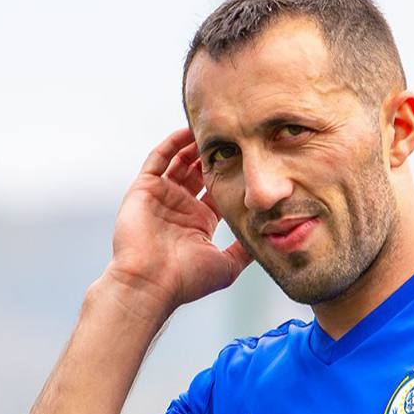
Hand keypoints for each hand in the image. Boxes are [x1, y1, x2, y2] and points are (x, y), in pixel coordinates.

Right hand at [105, 127, 251, 313]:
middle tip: (232, 136)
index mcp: (199, 223)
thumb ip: (246, 249)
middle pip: (199, 173)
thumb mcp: (227, 264)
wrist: (151, 284)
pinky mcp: (144, 190)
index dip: (231, 174)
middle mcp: (180, 207)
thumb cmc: (186, 280)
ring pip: (179, 162)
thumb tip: (269, 237)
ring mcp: (161, 198)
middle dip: (214, 156)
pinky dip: (172, 144)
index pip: (217, 190)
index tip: (248, 158)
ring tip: (214, 129)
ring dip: (194, 146)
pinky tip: (188, 130)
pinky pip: (158, 159)